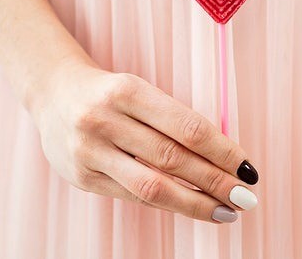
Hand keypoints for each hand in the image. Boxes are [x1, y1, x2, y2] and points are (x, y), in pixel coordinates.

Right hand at [27, 59, 259, 223]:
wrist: (53, 94)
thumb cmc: (111, 94)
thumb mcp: (139, 91)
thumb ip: (172, 122)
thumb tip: (224, 160)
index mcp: (127, 90)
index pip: (187, 126)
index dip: (222, 151)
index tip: (248, 168)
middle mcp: (104, 120)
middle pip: (173, 159)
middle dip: (215, 181)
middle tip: (246, 196)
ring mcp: (89, 151)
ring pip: (152, 186)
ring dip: (196, 203)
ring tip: (227, 211)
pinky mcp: (82, 178)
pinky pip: (133, 196)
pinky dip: (167, 205)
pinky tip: (191, 207)